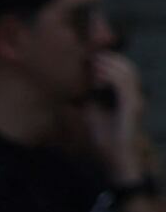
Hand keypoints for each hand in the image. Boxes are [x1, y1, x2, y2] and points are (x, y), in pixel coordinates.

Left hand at [95, 49, 148, 180]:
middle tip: (91, 57)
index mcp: (126, 95)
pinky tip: (97, 80)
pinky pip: (124, 86)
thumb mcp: (92, 112)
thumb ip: (88, 97)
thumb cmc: (106, 136)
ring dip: (110, 66)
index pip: (122, 70)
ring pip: (128, 73)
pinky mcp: (133, 107)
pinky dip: (111, 79)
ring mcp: (135, 100)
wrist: (116, 155)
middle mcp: (134, 95)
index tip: (90, 56)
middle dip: (110, 59)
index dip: (110, 59)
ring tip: (94, 65)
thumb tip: (75, 85)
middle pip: (127, 67)